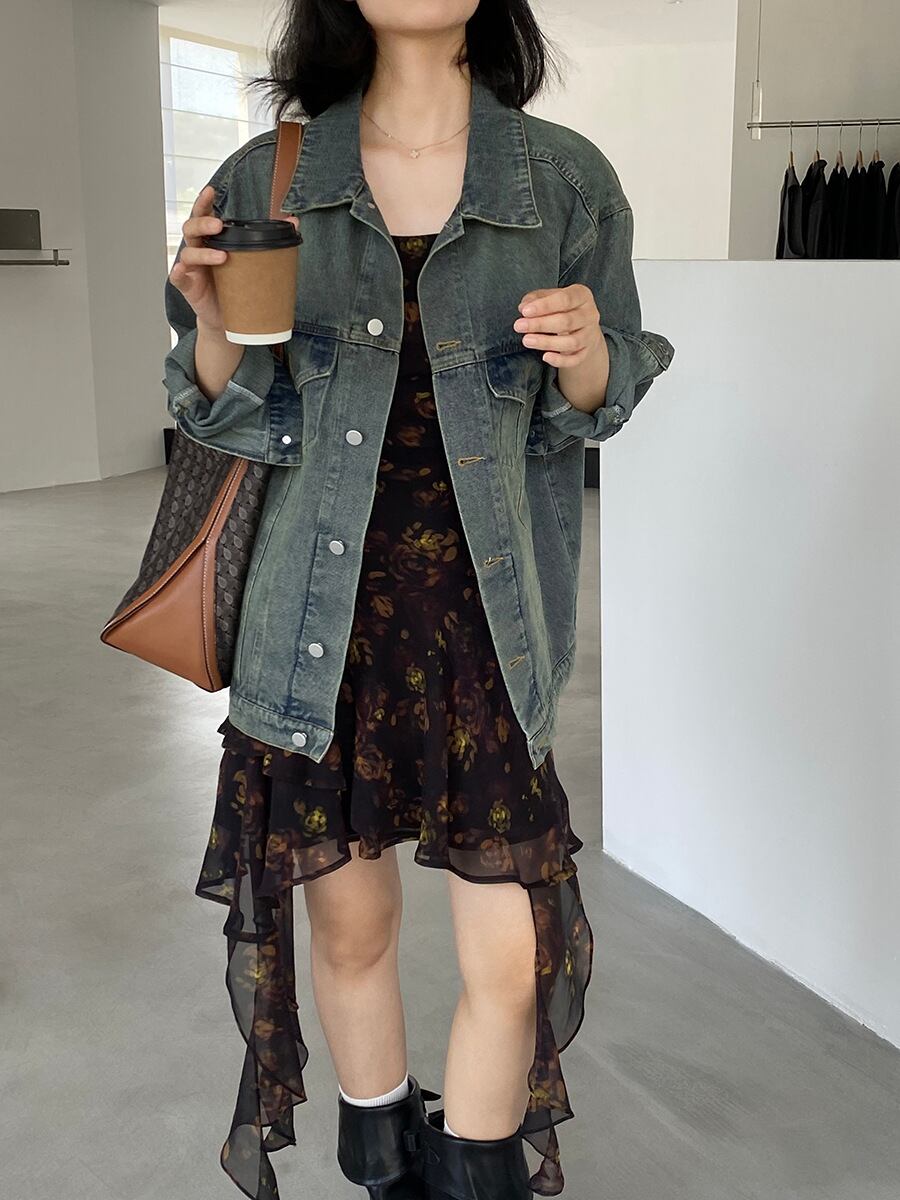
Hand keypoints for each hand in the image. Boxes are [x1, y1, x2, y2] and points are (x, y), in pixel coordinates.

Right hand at [168, 185, 299, 333]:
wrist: (227, 319)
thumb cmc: (238, 288)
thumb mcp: (252, 263)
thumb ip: (269, 242)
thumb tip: (294, 222)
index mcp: (213, 240)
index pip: (204, 215)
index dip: (204, 202)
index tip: (210, 191)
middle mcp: (199, 249)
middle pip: (192, 228)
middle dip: (203, 223)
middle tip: (218, 225)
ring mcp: (192, 268)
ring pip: (188, 252)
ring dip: (202, 252)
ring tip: (223, 257)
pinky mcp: (188, 286)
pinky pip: (178, 277)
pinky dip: (179, 272)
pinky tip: (185, 269)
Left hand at [513, 284, 604, 368]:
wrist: (583, 326)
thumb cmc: (562, 308)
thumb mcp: (550, 297)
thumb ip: (535, 299)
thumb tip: (523, 307)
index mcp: (582, 295)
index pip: (565, 299)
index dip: (544, 306)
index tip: (525, 312)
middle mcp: (590, 314)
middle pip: (566, 321)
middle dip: (540, 325)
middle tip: (519, 326)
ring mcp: (590, 334)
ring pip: (571, 342)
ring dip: (547, 342)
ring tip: (527, 340)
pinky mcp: (587, 351)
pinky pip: (575, 359)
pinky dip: (560, 360)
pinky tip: (545, 357)